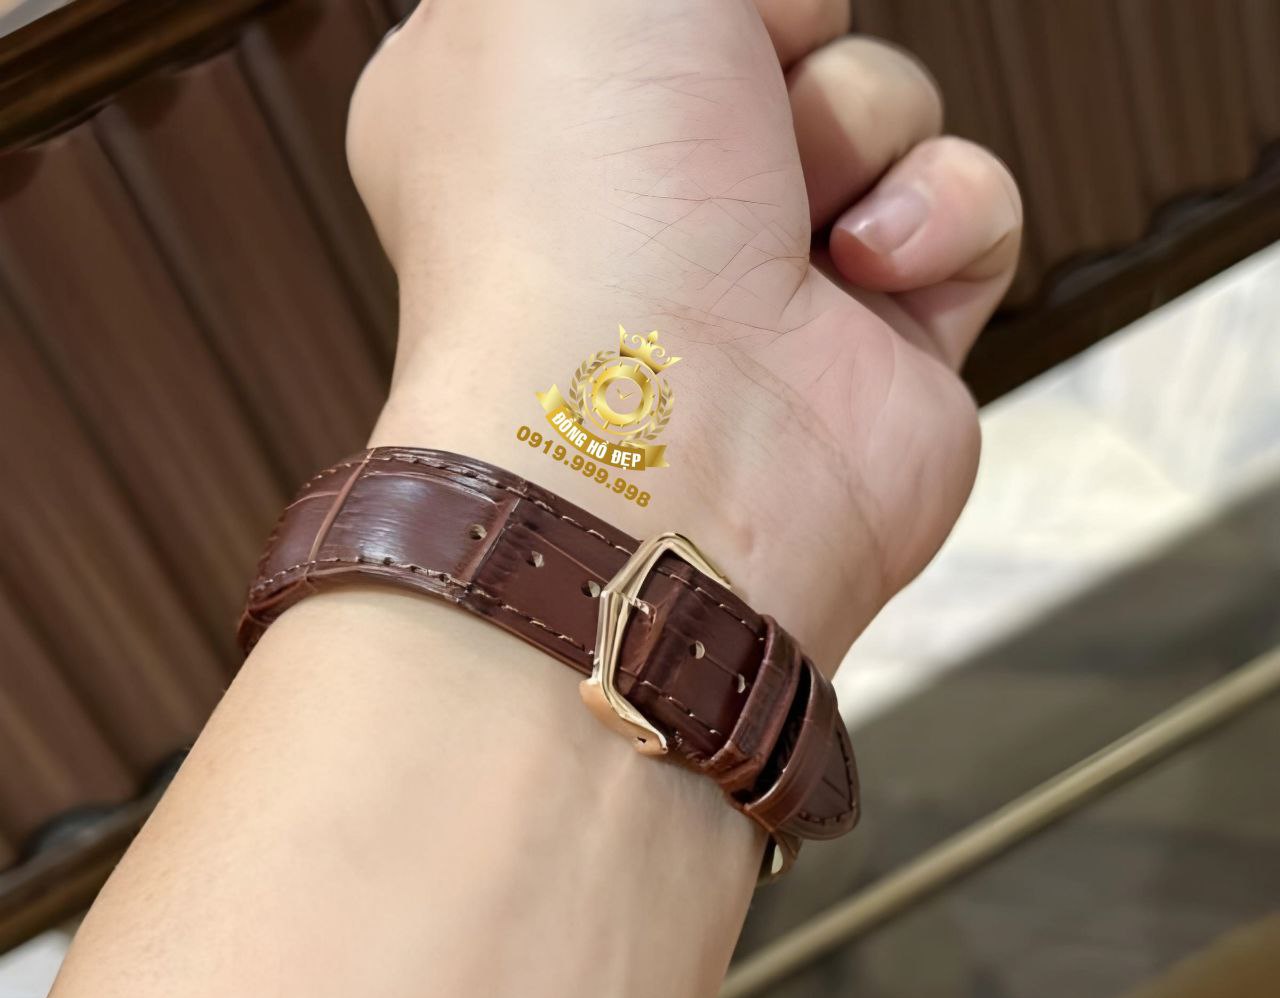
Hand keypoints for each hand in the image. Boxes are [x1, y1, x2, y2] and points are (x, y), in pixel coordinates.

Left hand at [347, 0, 1020, 672]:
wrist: (664, 441)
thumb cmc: (577, 212)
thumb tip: (760, 11)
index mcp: (528, 106)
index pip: (638, 10)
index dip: (679, 5)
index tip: (669, 28)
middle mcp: (643, 196)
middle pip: (775, 37)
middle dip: (775, 39)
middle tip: (720, 113)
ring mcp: (763, 272)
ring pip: (879, 107)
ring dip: (853, 127)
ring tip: (782, 219)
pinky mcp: (875, 342)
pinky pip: (969, 206)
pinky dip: (937, 219)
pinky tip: (862, 272)